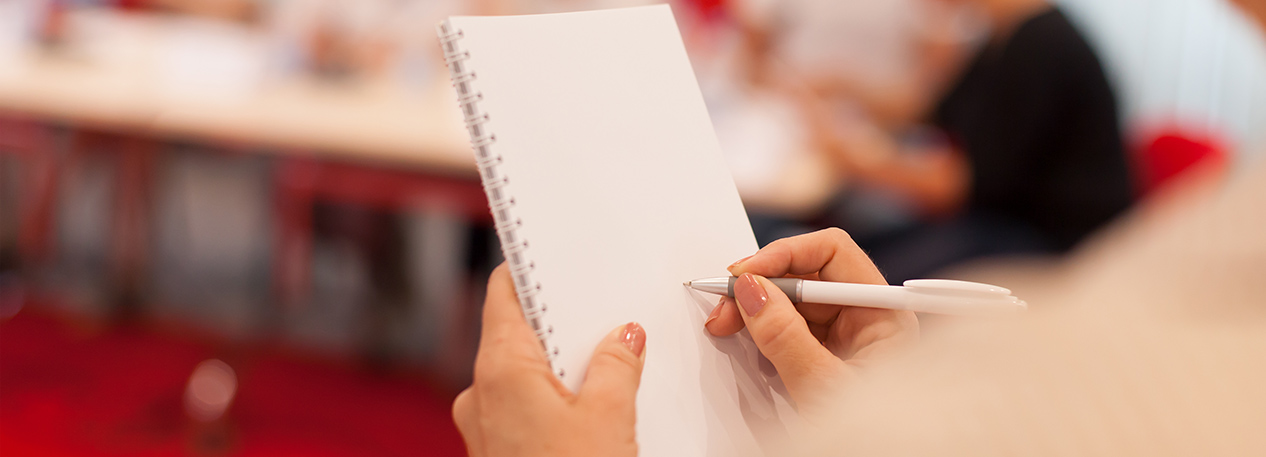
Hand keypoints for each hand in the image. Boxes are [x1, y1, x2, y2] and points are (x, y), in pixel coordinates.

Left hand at [453, 263, 647, 456]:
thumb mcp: (608, 417)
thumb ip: (617, 367)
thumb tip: (624, 339)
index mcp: (500, 369)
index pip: (504, 294)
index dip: (530, 271)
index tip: (553, 257)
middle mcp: (479, 395)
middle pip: (518, 337)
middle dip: (562, 330)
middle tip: (604, 325)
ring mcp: (483, 427)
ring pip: (522, 378)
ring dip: (559, 374)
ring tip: (604, 382)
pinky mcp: (494, 452)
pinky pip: (521, 411)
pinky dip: (550, 406)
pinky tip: (585, 419)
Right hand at [704, 228, 918, 417]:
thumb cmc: (876, 439)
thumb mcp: (823, 386)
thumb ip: (784, 336)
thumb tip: (750, 290)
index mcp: (881, 312)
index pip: (831, 252)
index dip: (784, 255)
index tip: (744, 274)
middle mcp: (863, 316)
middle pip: (804, 273)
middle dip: (758, 285)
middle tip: (722, 307)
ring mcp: (841, 336)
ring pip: (788, 302)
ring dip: (752, 309)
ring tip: (724, 327)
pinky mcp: (821, 356)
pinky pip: (785, 329)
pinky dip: (759, 332)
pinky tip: (744, 345)